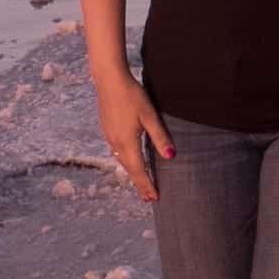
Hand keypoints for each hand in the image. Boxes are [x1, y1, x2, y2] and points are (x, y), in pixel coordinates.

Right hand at [94, 69, 172, 202]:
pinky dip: (126, 161)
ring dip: (132, 172)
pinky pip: (117, 151)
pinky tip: (130, 159)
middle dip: (139, 183)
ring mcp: (109, 136)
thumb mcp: (150, 115)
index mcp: (127, 142)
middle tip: (149, 197)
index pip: (139, 170)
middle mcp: (115, 143)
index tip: (154, 199)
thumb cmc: (132, 95)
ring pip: (122, 161)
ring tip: (141, 181)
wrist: (108, 79)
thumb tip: (171, 157)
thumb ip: (160, 137)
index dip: (146, 185)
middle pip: (129, 169)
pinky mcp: (107, 128)